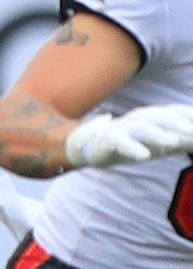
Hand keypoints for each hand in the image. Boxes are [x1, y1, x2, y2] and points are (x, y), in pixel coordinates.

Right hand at [64, 105, 192, 168]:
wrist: (85, 145)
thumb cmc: (128, 143)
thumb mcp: (157, 143)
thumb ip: (180, 140)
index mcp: (151, 119)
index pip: (172, 113)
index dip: (186, 114)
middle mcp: (137, 120)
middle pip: (158, 117)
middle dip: (176, 122)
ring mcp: (120, 128)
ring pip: (140, 127)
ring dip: (157, 134)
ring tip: (174, 143)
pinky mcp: (106, 140)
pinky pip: (119, 142)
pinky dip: (132, 147)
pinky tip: (144, 156)